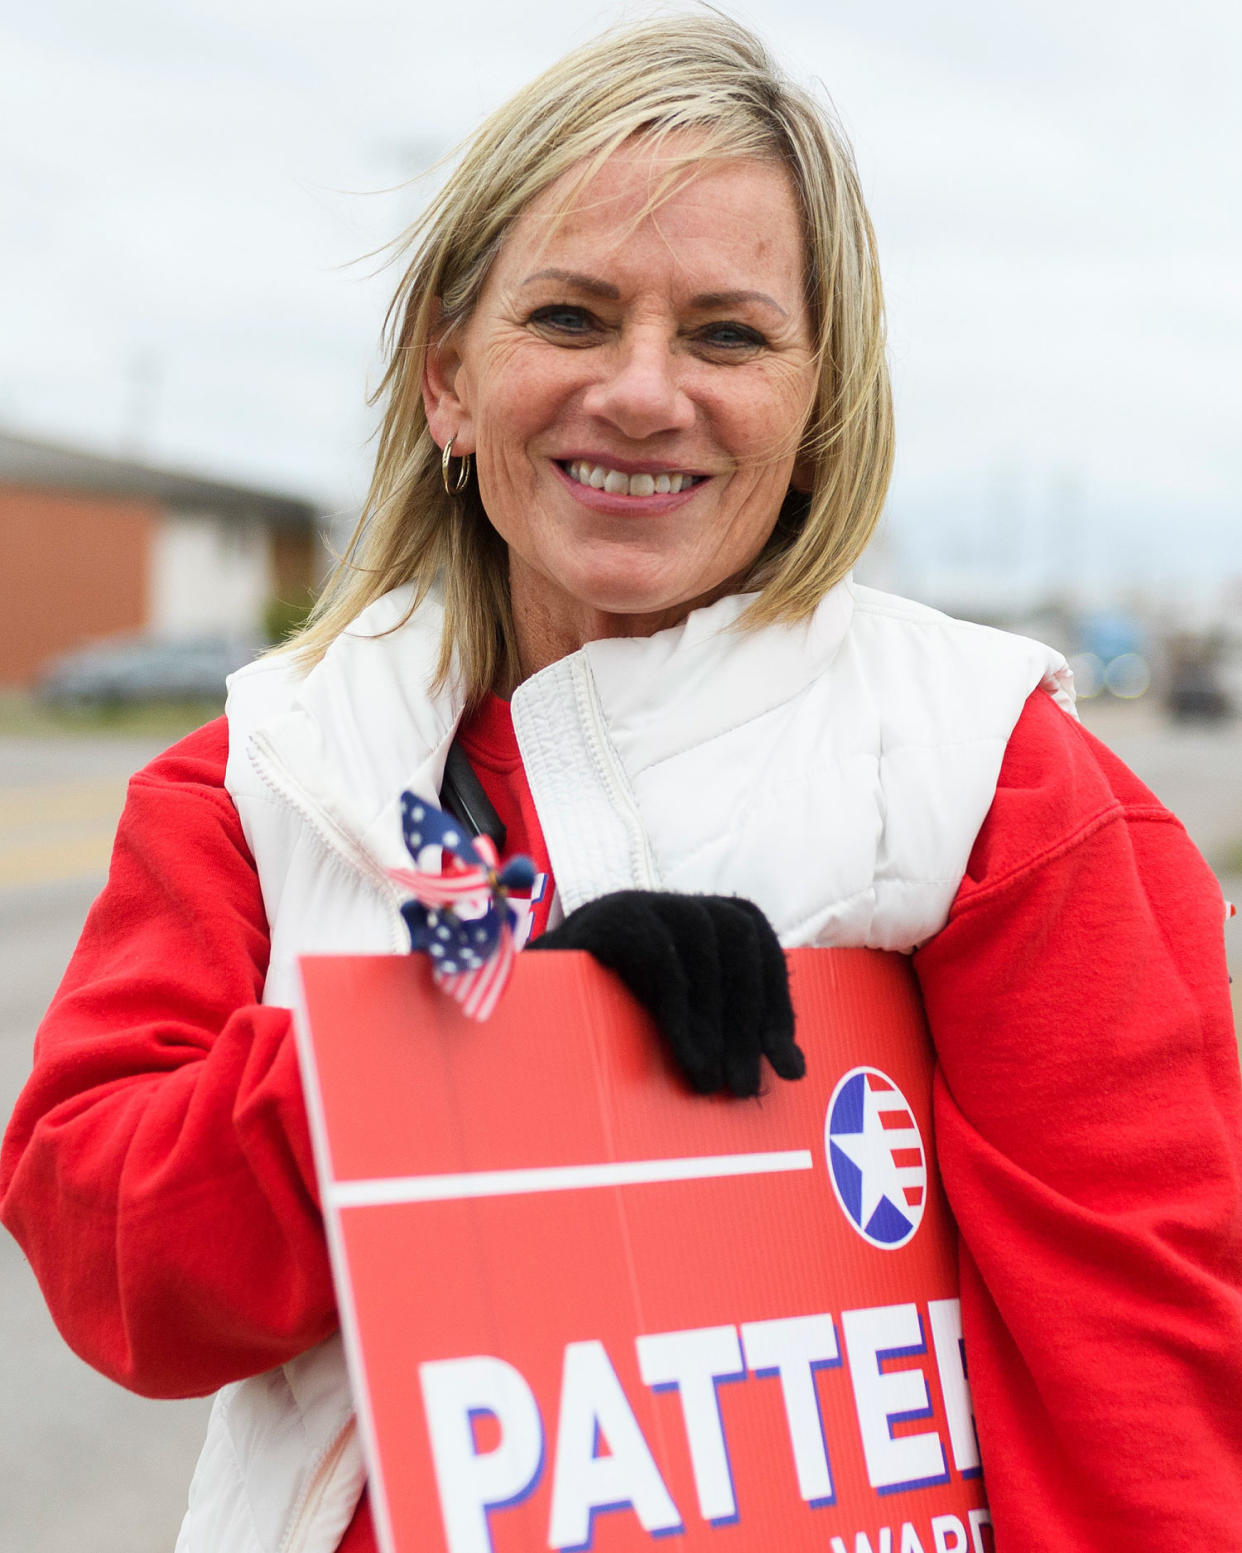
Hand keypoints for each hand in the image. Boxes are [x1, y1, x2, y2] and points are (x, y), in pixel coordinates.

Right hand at [527, 891, 803, 1097]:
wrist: (502, 1017)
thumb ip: (715, 1033)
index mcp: (685, 921)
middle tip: (744, 1087)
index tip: (786, 1063)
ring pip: (704, 936)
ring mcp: (630, 903)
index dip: (776, 999)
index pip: (754, 937)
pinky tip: (685, 1056)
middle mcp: (662, 903)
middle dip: (750, 1014)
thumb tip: (789, 1069)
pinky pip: (658, 952)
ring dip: (717, 1017)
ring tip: (711, 1081)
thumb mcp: (661, 1028)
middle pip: (737, 932)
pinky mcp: (600, 920)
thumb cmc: (588, 1028)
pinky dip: (680, 1008)